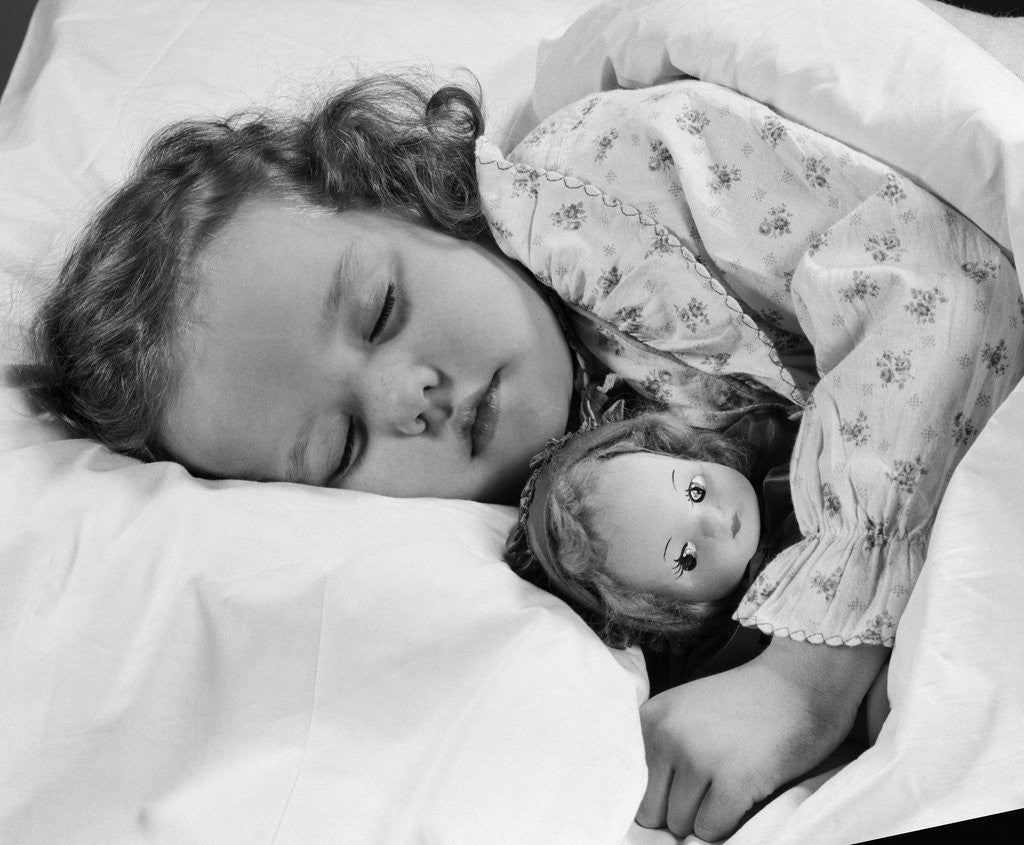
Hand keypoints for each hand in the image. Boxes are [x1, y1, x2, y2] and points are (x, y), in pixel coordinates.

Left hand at [636, 636, 887, 839]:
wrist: (802, 683)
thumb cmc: (748, 703)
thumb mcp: (689, 713)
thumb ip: (664, 750)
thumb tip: (647, 814)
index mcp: (651, 718)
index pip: (633, 783)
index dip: (660, 792)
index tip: (682, 786)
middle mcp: (667, 736)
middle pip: (653, 811)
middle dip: (680, 809)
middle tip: (711, 789)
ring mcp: (698, 759)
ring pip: (681, 825)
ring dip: (705, 817)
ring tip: (730, 785)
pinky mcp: (732, 782)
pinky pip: (711, 830)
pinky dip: (726, 824)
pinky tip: (743, 794)